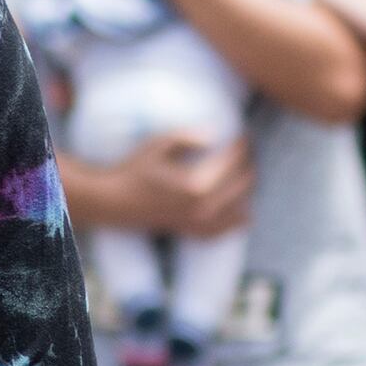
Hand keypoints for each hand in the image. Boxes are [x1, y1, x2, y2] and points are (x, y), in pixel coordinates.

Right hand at [64, 132, 256, 240]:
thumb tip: (215, 135)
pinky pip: (231, 227)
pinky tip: (232, 198)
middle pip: (244, 183)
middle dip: (248, 162)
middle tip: (244, 149)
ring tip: (240, 171)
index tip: (243, 133)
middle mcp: (203, 208)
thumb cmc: (135, 169)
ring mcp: (201, 223)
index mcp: (196, 184)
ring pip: (244, 206)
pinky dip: (238, 213)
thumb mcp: (157, 143)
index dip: (242, 144)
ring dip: (246, 188)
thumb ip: (187, 136)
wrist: (116, 202)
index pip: (233, 161)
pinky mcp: (196, 232)